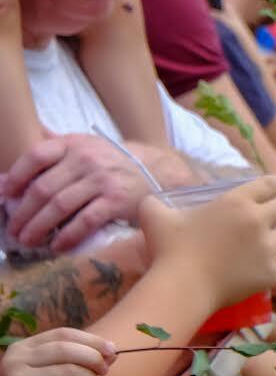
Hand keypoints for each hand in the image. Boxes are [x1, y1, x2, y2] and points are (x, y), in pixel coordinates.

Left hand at [0, 135, 151, 251]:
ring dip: (38, 228)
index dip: (15, 177)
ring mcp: (103, 180)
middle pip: (42, 188)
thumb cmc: (115, 162)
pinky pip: (85, 221)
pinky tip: (57, 245)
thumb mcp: (88, 145)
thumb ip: (58, 142)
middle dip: (22, 214)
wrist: (160, 172)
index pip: (36, 156)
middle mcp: (88, 159)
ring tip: (28, 240)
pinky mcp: (117, 200)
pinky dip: (67, 236)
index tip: (5, 196)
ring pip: (59, 206)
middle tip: (13, 231)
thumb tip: (31, 131)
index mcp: (75, 144)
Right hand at [0, 328, 115, 375]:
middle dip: (95, 358)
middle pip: (68, 349)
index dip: (92, 340)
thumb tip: (112, 351)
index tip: (112, 349)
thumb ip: (75, 361)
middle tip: (106, 370)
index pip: (63, 334)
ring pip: (73, 371)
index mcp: (20, 350)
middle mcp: (16, 363)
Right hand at [138, 176, 275, 308]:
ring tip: (271, 241)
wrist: (181, 287)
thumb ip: (153, 204)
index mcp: (238, 201)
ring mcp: (268, 247)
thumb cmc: (170, 250)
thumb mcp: (156, 218)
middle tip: (272, 217)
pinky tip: (265, 269)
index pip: (270, 184)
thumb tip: (147, 201)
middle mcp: (259, 220)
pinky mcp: (271, 272)